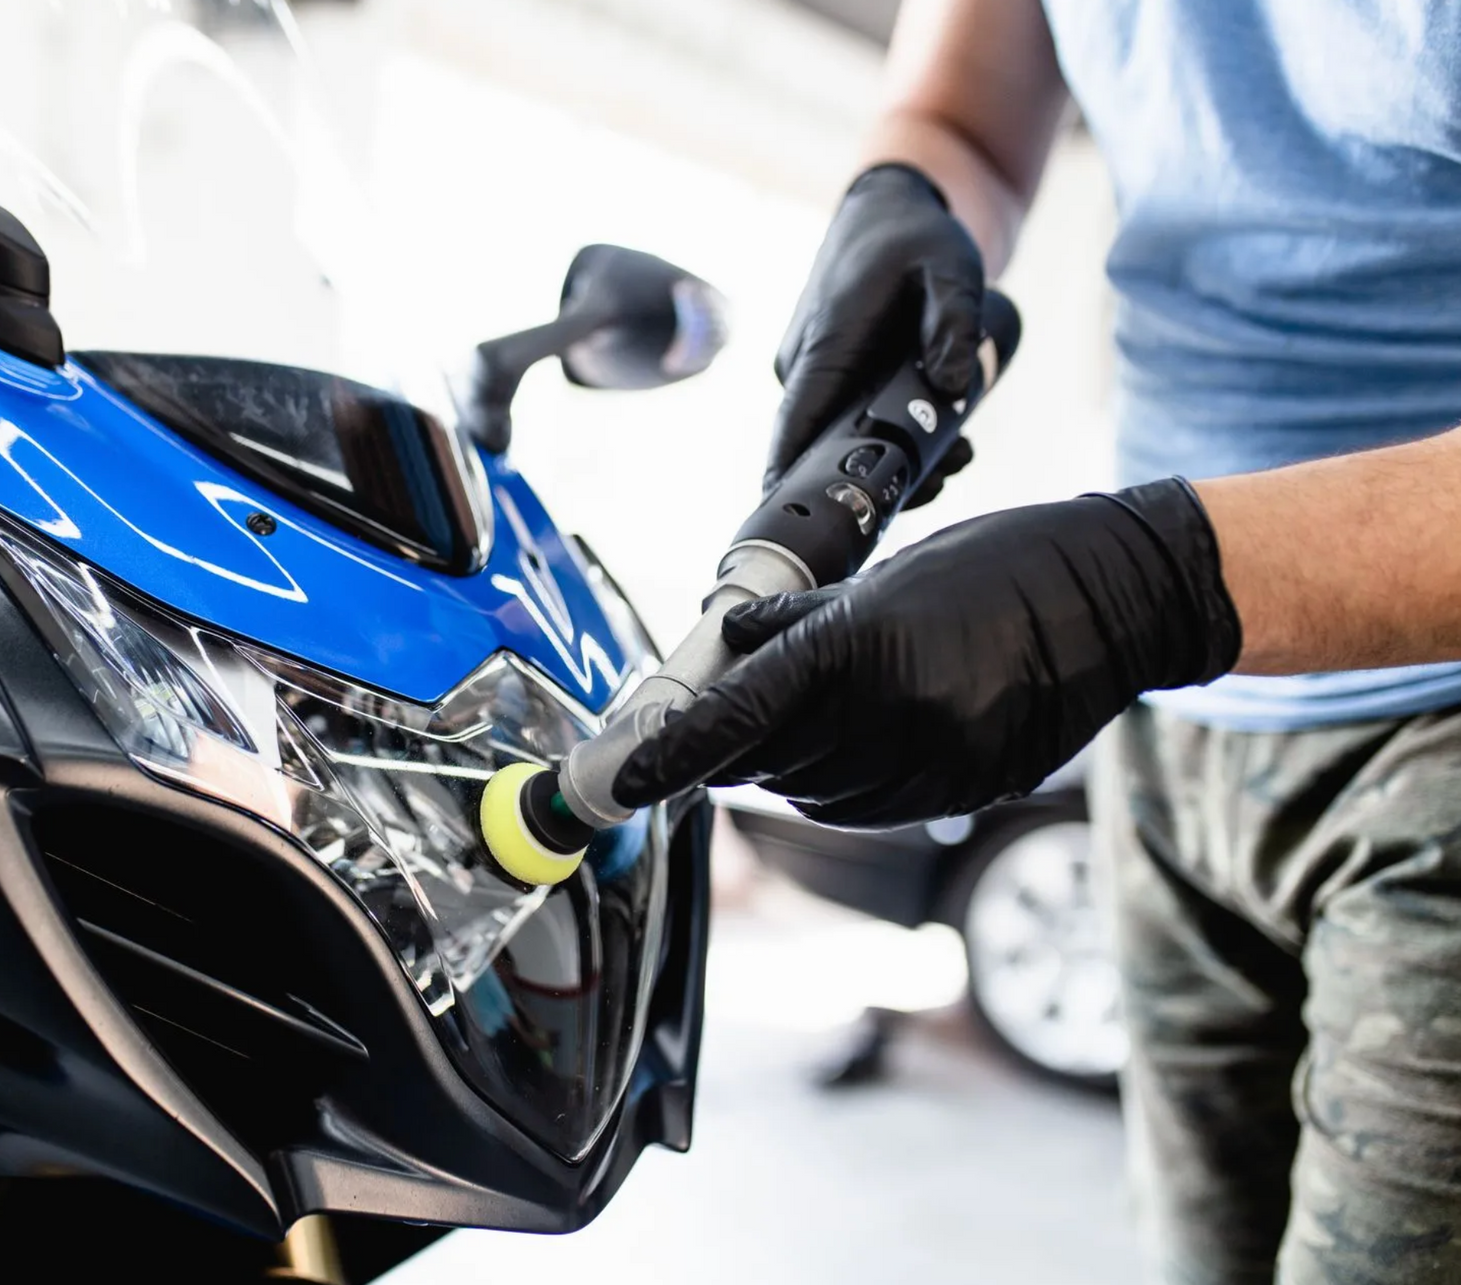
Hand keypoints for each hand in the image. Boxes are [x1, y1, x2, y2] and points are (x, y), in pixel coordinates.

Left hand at [613, 480, 1241, 827]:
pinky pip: (870, 806)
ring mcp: (935, 761)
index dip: (669, 757)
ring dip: (788, 765)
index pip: (737, 719)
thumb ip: (797, 627)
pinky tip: (854, 742)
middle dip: (730, 747)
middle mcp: (893, 714)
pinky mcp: (966, 790)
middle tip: (711, 724)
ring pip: (814, 792)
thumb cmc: (996, 566)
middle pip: (767, 762)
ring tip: (810, 715)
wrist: (1117, 597)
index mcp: (860, 647)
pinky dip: (841, 782)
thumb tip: (725, 651)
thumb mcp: (884, 578)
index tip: (616, 781)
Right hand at [767, 163, 985, 495]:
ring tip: (957, 454)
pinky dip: (885, 441)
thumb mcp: (950, 267)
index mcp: (825, 345)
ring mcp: (814, 377)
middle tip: (948, 471)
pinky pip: (846, 425)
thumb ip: (952, 322)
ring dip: (890, 459)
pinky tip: (938, 444)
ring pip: (837, 440)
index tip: (795, 520)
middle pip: (822, 447)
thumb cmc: (912, 237)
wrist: (885, 213)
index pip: (796, 427)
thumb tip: (949, 385)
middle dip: (876, 476)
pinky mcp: (828, 381)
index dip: (791, 478)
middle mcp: (805, 368)